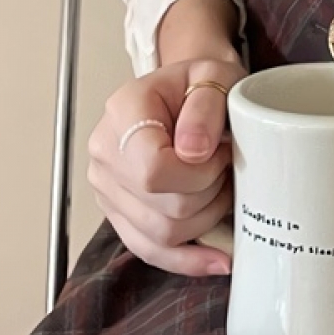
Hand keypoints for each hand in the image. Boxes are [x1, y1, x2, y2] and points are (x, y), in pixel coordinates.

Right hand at [87, 55, 246, 275]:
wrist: (189, 89)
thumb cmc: (201, 83)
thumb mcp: (214, 75)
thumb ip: (205, 107)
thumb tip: (194, 152)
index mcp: (124, 111)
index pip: (152, 169)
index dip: (198, 173)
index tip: (222, 153)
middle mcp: (105, 151)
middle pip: (160, 208)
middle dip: (208, 194)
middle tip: (227, 166)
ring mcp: (107, 186)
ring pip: (160, 234)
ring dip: (204, 220)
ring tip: (220, 186)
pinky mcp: (118, 211)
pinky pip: (149, 250)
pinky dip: (186, 259)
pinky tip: (217, 258)